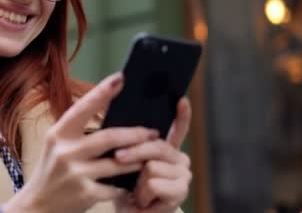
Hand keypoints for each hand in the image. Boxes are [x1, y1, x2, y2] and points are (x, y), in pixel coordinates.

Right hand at [3, 73, 159, 212]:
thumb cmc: (53, 169)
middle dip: (136, 134)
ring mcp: (76, 174)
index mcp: (58, 134)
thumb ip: (77, 129)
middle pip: (109, 137)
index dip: (102, 92)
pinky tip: (135, 182)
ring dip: (138, 159)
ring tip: (149, 155)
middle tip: (153, 132)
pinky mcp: (86, 194)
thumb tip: (108, 109)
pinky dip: (127, 184)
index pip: (83, 108)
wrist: (38, 205)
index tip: (120, 78)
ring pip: (118, 163)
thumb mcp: (58, 145)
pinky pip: (116, 186)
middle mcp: (66, 152)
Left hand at [114, 98, 192, 212]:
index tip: (180, 99)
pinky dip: (142, 194)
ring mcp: (183, 174)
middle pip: (156, 145)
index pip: (178, 128)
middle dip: (133, 152)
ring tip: (137, 191)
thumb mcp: (124, 163)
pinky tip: (144, 201)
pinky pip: (154, 183)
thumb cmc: (126, 188)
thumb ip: (130, 144)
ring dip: (137, 181)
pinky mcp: (181, 191)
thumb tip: (126, 126)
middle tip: (119, 158)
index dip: (181, 115)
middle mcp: (179, 158)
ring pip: (152, 166)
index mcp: (166, 149)